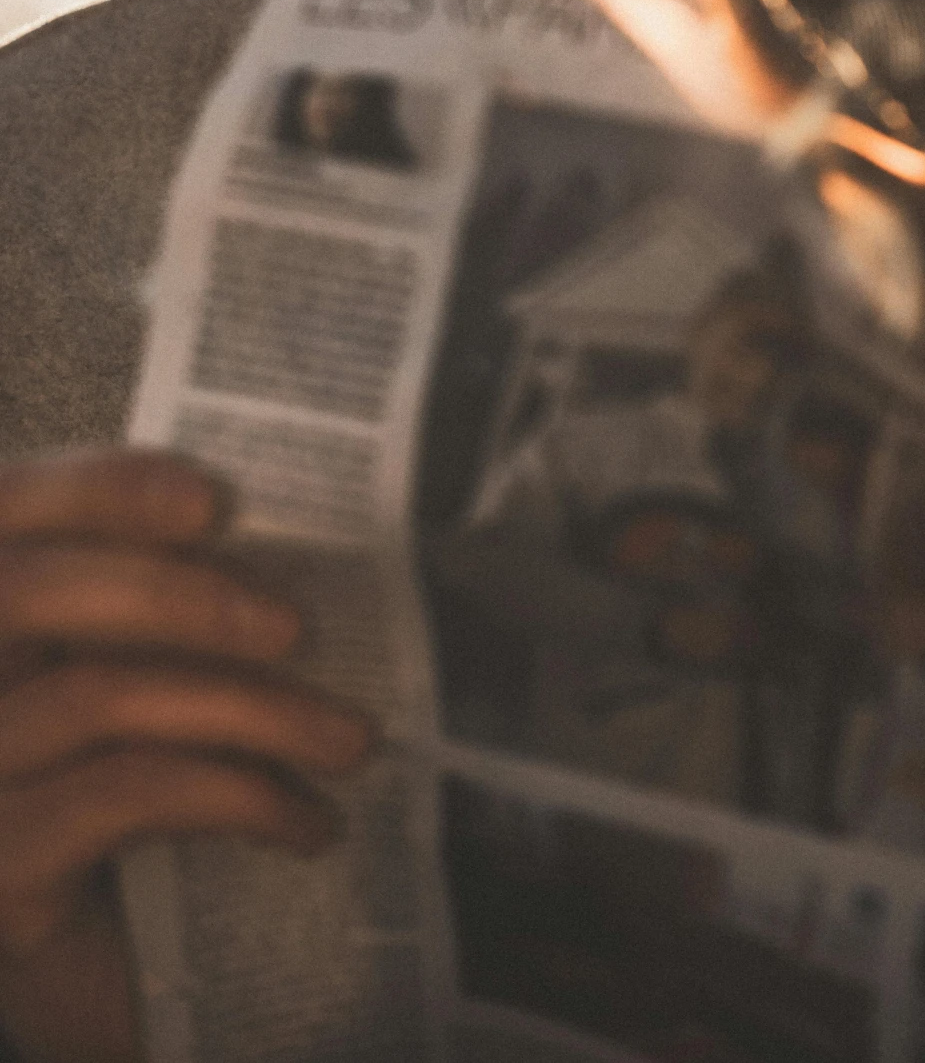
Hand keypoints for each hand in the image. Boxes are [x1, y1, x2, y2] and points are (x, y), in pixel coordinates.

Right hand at [0, 449, 375, 1062]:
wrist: (130, 978)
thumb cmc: (130, 798)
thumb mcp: (140, 678)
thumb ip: (161, 602)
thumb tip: (268, 526)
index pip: (9, 509)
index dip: (97, 486)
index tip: (213, 499)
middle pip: (27, 590)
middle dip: (176, 591)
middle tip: (297, 626)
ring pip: (94, 697)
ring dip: (246, 708)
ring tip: (351, 740)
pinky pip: (120, 797)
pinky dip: (235, 794)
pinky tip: (308, 821)